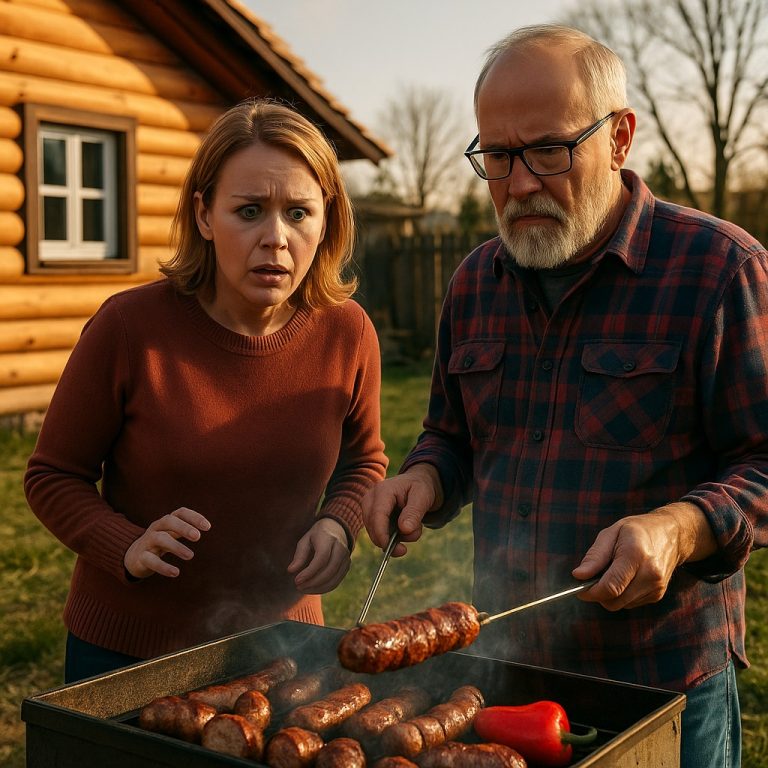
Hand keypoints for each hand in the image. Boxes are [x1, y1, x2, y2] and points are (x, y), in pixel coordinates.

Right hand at [124, 507, 210, 578]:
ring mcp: (147, 541)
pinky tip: (175, 572)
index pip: (180, 513)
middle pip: (168, 521)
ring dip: (176, 546)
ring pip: (160, 538)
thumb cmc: (161, 543)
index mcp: (166, 521)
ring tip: (191, 556)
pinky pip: (150, 560)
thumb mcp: (173, 534)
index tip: (207, 527)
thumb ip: (188, 530)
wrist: (134, 556)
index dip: (194, 517)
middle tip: (198, 537)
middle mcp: (156, 528)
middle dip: (183, 527)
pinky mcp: (140, 557)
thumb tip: (208, 528)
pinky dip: (163, 566)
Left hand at [288, 518, 350, 593]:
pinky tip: (312, 589)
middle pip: (329, 570)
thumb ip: (299, 555)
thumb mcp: (305, 540)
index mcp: (329, 538)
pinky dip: (324, 588)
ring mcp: (346, 558)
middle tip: (298, 587)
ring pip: (334, 578)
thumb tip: (290, 571)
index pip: (321, 558)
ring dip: (318, 588)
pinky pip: (336, 582)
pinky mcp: (346, 566)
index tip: (296, 580)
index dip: (309, 572)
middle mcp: (341, 548)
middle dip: (313, 582)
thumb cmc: (316, 536)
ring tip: (303, 589)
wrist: (336, 529)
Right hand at [361, 464, 442, 556]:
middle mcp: (370, 498)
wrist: (416, 483)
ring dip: (395, 537)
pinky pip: (378, 534)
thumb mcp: (423, 497)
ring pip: (374, 533)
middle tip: (413, 538)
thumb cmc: (420, 488)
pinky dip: (392, 537)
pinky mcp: (370, 517)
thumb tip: (404, 530)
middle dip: (390, 539)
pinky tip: (405, 529)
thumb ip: (414, 513)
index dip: (382, 534)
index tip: (391, 549)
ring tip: (414, 527)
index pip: (377, 515)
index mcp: (383, 490)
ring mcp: (368, 508)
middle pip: (372, 526)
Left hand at [572, 501, 716, 609]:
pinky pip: (630, 603)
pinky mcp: (658, 595)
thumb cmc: (637, 531)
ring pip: (621, 605)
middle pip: (614, 601)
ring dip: (610, 594)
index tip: (579, 588)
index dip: (590, 592)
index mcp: (636, 554)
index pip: (610, 586)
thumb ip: (595, 556)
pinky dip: (622, 594)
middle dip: (598, 594)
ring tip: (613, 572)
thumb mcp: (611, 533)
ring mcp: (657, 587)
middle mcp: (650, 574)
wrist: (672, 534)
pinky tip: (625, 577)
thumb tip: (578, 576)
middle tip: (593, 577)